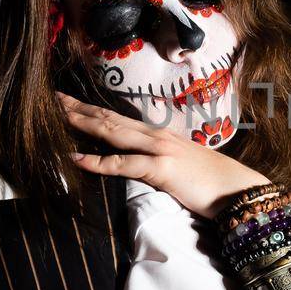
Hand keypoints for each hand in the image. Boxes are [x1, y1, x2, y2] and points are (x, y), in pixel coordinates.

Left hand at [59, 91, 271, 219]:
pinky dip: (100, 161)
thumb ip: (157, 161)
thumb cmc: (210, 182)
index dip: (92, 109)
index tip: (69, 101)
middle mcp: (156, 136)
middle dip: (79, 108)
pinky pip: (125, 164)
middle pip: (110, 118)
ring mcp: (159, 150)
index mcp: (159, 136)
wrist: (238, 190)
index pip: (118, 118)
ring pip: (114, 133)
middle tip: (52, 98)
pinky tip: (79, 158)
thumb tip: (139, 163)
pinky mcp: (162, 169)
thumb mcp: (179, 166)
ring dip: (84, 123)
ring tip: (58, 116)